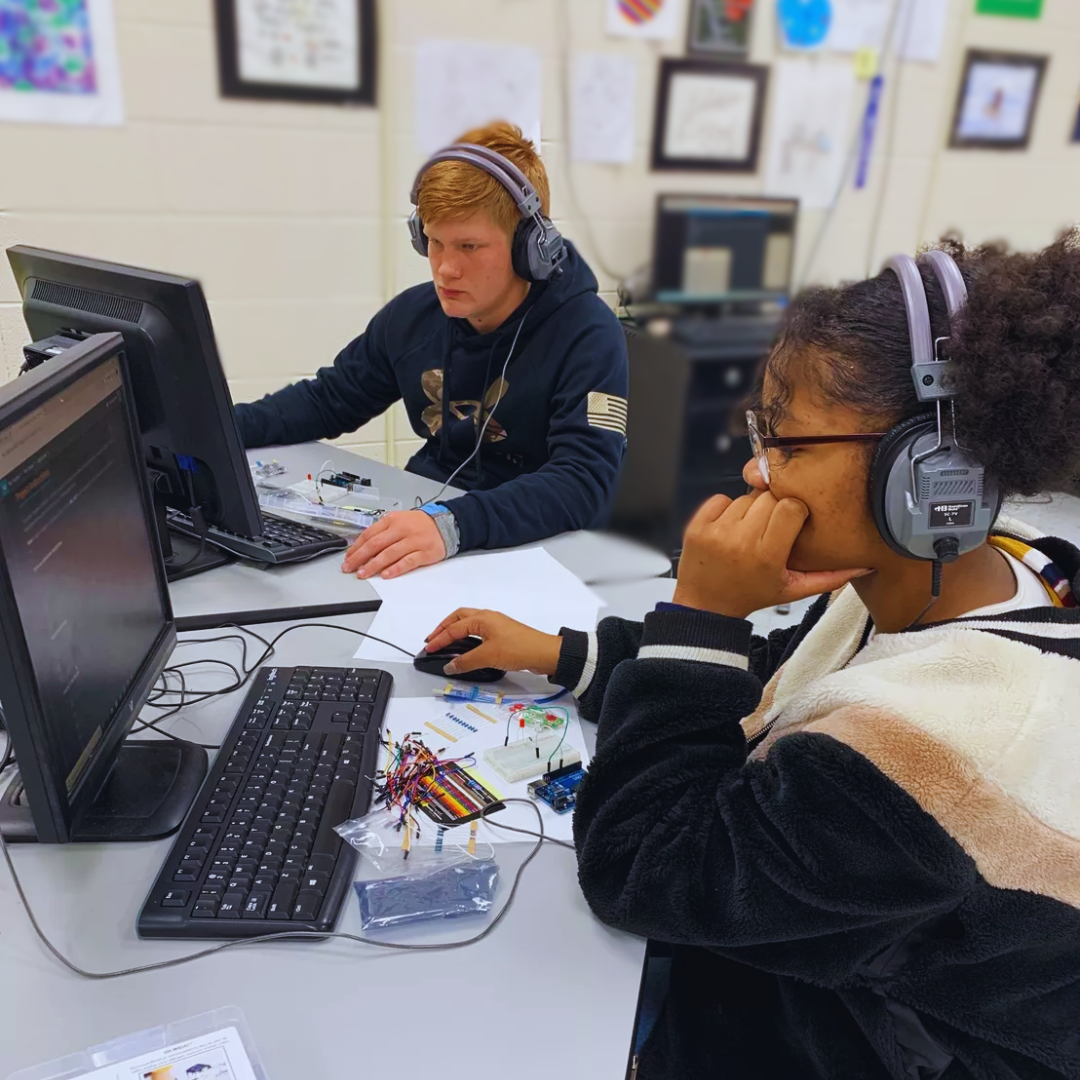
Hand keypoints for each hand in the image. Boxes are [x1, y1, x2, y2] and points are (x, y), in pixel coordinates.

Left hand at [341, 510, 445, 579]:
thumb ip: (382, 532)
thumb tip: (362, 548)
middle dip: (360, 557)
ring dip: (374, 565)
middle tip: (350, 568)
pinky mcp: (424, 553)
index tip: (348, 557)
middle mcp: (402, 529)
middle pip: (376, 544)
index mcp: (393, 520)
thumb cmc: (419, 525)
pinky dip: (395, 569)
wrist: (445, 524)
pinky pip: (408, 562)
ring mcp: (414, 541)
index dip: (356, 547)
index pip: (369, 534)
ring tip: (363, 574)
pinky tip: (386, 575)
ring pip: (389, 554)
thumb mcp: (398, 521)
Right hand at [424, 608, 562, 675]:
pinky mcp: (502, 636)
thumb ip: (466, 661)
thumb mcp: (488, 656)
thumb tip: (449, 666)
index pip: (454, 628)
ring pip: (469, 624)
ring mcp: (496, 626)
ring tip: (446, 643)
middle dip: (444, 627)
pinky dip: (467, 638)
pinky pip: (478, 633)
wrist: (544, 653)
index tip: (428, 648)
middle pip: (459, 618)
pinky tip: (466, 649)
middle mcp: (487, 618)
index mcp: (482, 618)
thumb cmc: (518, 649)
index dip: (439, 639)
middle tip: (433, 639)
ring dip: (456, 631)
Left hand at [673, 492, 870, 618]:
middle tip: (769, 528)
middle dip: (772, 509)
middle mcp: (741, 541)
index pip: (791, 507)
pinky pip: (720, 498)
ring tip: (748, 532)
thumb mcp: (791, 590)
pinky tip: (729, 528)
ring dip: (749, 510)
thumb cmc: (751, 595)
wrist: (706, 606)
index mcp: (768, 555)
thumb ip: (828, 578)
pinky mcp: (697, 526)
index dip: (794, 511)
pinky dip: (726, 509)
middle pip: (769, 497)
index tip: (791, 522)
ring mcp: (716, 532)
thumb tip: (863, 567)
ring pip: (745, 497)